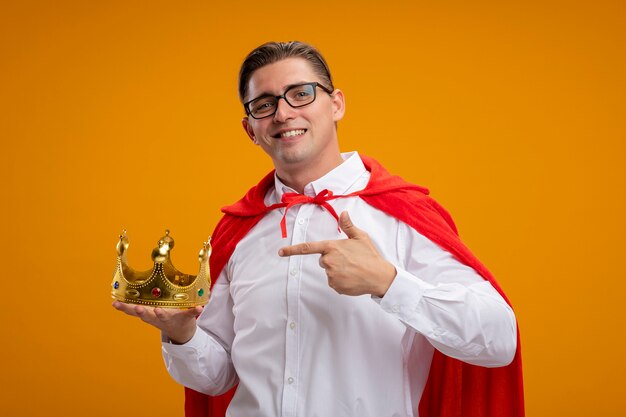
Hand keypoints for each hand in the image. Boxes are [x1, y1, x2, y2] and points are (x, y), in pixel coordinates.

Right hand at [112, 301, 202, 343]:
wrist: (181, 332)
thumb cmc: (162, 317)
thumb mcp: (148, 313)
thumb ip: (134, 306)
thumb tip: (115, 298)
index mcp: (149, 314)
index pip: (133, 311)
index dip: (124, 308)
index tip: (116, 304)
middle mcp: (158, 318)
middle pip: (148, 316)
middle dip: (142, 312)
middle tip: (137, 309)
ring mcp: (171, 318)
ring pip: (166, 316)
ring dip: (162, 314)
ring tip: (159, 310)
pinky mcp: (185, 318)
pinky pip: (190, 314)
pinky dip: (195, 311)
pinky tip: (200, 308)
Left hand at [278, 211, 395, 296]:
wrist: (379, 276)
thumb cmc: (370, 255)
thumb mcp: (360, 237)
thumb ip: (348, 226)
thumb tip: (343, 212)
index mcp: (332, 247)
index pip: (308, 248)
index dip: (292, 250)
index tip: (280, 252)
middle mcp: (328, 261)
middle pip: (322, 260)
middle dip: (332, 259)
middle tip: (349, 260)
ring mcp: (331, 275)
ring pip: (329, 271)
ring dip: (337, 270)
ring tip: (353, 269)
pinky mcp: (335, 286)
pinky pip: (333, 282)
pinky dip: (341, 281)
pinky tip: (352, 278)